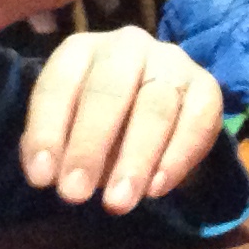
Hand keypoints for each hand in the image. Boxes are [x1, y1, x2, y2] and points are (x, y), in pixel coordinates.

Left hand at [19, 25, 222, 214]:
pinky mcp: (206, 86)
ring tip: (118, 201)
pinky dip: (178, 156)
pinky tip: (158, 188)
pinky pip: (198, 118)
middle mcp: (127, 46)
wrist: (153, 114)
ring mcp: (172, 62)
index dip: (48, 131)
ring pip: (156, 105)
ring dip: (136, 157)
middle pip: (111, 89)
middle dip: (91, 144)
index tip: (42, 179)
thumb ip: (55, 147)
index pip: (59, 85)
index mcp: (82, 51)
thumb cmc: (96, 124)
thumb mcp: (66, 129)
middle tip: (75, 194)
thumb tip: (49, 173)